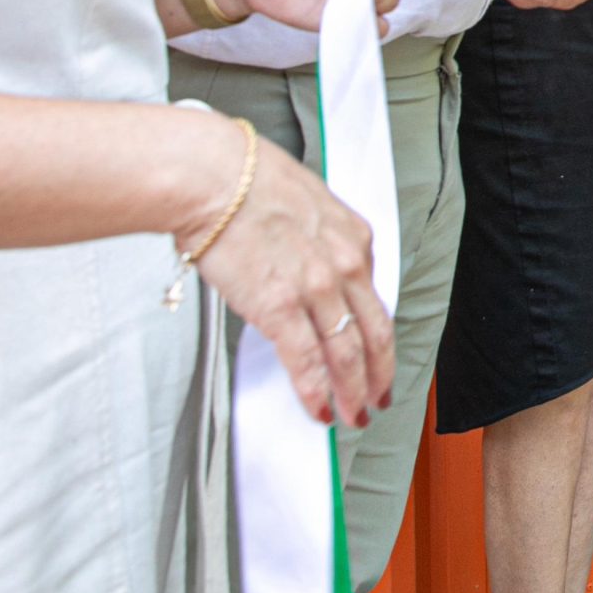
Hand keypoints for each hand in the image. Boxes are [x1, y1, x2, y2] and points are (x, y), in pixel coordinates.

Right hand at [181, 112, 393, 428]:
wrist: (212, 177)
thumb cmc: (246, 181)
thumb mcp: (307, 203)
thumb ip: (319, 239)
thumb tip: (312, 264)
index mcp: (353, 238)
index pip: (374, 298)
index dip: (377, 333)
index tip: (375, 354)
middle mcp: (344, 264)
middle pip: (374, 332)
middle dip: (380, 373)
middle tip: (380, 398)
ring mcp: (316, 288)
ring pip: (348, 354)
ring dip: (354, 392)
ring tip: (354, 415)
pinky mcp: (281, 307)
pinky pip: (308, 362)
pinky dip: (317, 392)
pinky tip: (321, 411)